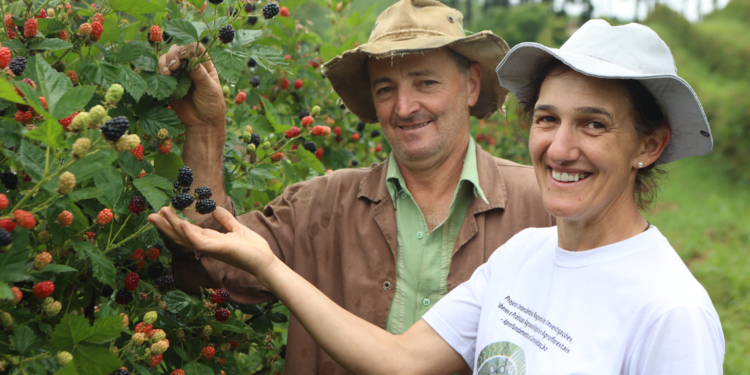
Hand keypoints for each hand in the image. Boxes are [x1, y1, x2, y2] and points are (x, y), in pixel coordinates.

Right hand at [148, 207, 275, 277]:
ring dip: (172, 225)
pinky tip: (181, 222)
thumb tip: (216, 209)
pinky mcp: (217, 249)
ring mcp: (210, 248)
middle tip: (150, 214)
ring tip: (161, 213)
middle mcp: (206, 245)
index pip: (188, 231)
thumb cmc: (252, 248)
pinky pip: (199, 241)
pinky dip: (189, 232)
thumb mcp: (237, 228)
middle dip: (165, 225)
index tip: (163, 211)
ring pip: (185, 236)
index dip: (175, 222)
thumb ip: (226, 220)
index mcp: (210, 240)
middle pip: (181, 235)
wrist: (264, 260)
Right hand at [158, 43, 225, 132]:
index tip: (185, 56)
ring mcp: (179, 73)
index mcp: (205, 65)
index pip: (197, 49)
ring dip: (165, 62)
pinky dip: (159, 70)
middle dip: (174, 55)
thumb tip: (191, 59)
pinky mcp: (170, 82)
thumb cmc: (212, 106)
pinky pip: (161, 71)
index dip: (190, 49)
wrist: (202, 123)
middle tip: (174, 66)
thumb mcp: (210, 89)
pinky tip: (163, 76)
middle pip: (179, 50)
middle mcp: (191, 66)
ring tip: (167, 73)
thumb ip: (200, 74)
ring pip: (168, 58)